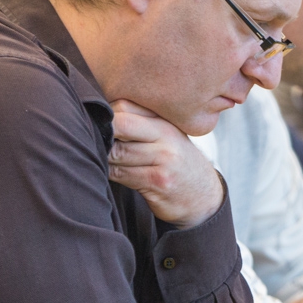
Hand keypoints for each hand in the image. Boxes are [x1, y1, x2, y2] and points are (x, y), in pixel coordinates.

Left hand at [108, 99, 225, 227]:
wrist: (203, 196)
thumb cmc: (176, 164)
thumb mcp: (166, 137)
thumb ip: (140, 123)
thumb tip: (98, 116)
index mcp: (166, 121)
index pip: (125, 105)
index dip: (106, 116)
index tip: (103, 127)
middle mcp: (167, 136)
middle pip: (120, 124)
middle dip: (102, 134)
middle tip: (99, 144)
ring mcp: (164, 158)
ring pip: (116, 152)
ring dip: (105, 158)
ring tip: (109, 161)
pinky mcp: (157, 181)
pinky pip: (119, 174)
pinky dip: (110, 173)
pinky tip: (116, 174)